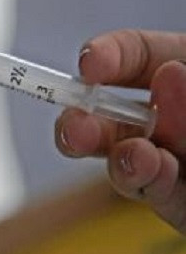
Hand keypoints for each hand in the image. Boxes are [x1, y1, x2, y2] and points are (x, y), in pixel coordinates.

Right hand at [55, 30, 185, 232]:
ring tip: (142, 156)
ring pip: (125, 162)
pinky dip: (154, 183)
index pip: (136, 55)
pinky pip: (163, 197)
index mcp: (181, 74)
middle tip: (77, 129)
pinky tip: (159, 169)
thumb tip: (169, 77)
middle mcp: (170, 119)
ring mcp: (173, 164)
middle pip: (109, 117)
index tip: (90, 65)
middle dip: (82, 123)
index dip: (107, 56)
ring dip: (121, 159)